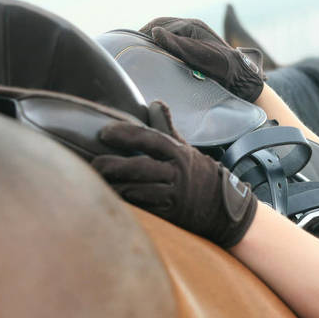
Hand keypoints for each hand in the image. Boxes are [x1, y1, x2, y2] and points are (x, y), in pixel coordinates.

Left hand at [92, 102, 256, 247]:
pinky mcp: (171, 214)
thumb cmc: (199, 174)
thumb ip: (167, 128)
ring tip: (97, 181)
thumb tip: (156, 103)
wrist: (224, 208)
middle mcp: (177, 172)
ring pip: (140, 189)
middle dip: (115, 165)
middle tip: (94, 164)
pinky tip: (114, 197)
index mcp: (179, 152)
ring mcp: (174, 195)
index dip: (126, 134)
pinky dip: (129, 202)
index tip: (105, 133)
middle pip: (141, 166)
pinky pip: (146, 208)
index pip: (150, 138)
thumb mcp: (186, 149)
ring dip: (117, 186)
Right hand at [139, 17, 264, 101]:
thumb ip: (177, 45)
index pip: (160, 25)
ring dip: (155, 40)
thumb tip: (154, 33)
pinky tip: (157, 55)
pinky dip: (163, 45)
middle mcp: (193, 26)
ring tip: (142, 52)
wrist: (240, 78)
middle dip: (147, 34)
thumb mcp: (198, 56)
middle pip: (162, 25)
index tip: (132, 45)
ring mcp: (194, 35)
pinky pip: (174, 40)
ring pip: (167, 32)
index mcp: (192, 25)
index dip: (145, 34)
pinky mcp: (195, 44)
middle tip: (133, 47)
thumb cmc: (221, 68)